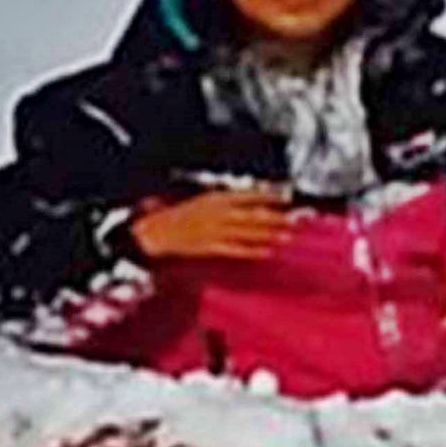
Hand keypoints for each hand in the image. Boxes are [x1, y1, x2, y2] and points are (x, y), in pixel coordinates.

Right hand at [130, 188, 293, 260]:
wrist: (152, 232)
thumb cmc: (173, 216)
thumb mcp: (199, 201)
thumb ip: (221, 201)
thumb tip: (242, 201)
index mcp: (214, 197)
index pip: (248, 195)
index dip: (268, 197)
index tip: (285, 199)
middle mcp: (217, 212)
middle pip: (252, 214)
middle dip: (275, 217)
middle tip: (294, 219)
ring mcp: (213, 230)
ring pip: (247, 231)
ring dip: (268, 233)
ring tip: (287, 235)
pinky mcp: (209, 247)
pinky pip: (235, 249)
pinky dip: (252, 250)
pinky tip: (266, 251)